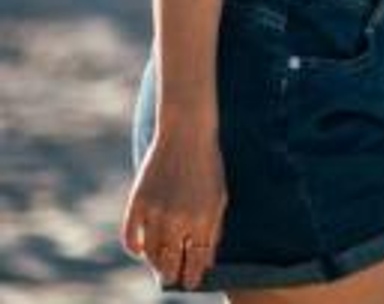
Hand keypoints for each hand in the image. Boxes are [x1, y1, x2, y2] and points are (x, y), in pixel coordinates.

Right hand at [121, 125, 226, 290]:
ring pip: (150, 252)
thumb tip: (206, 259)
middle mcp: (179, 218)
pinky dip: (134, 248)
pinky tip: (141, 252)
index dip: (193, 274)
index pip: (197, 257)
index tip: (191, 284)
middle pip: (171, 259)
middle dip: (172, 273)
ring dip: (154, 263)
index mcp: (204, 217)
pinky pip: (130, 236)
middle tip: (171, 280)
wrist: (186, 134)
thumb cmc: (208, 166)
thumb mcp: (220, 196)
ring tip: (159, 267)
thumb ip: (214, 229)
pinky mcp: (137, 202)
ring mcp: (156, 211)